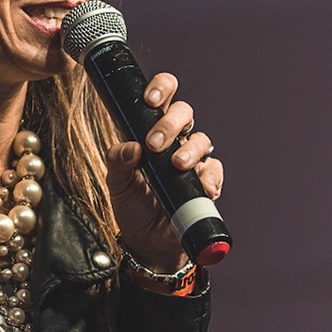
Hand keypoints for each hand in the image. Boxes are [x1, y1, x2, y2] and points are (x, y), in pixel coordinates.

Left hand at [107, 71, 222, 273]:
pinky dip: (210, 176)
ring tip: (176, 165)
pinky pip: (215, 169)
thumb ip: (117, 161)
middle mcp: (175, 141)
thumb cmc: (133, 207)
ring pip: (202, 138)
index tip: (150, 100)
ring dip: (190, 149)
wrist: (149, 243)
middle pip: (184, 112)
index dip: (160, 89)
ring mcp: (193, 161)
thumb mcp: (116, 184)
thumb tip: (131, 146)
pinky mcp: (206, 182)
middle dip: (170, 123)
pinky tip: (201, 187)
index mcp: (150, 132)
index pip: (161, 98)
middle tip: (155, 144)